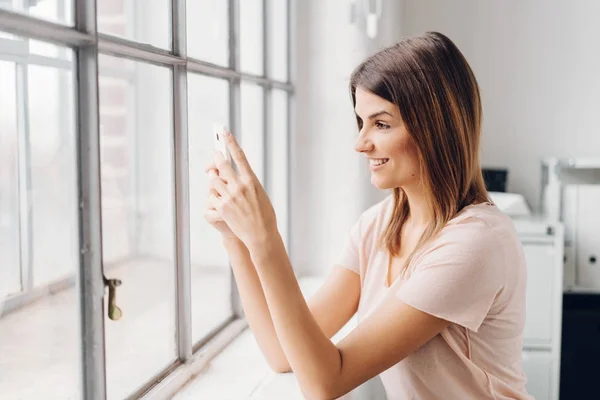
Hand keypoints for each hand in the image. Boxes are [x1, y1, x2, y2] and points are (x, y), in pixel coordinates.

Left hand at [206, 130, 277, 251]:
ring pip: (213, 179)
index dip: (230, 142)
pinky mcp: (222, 207)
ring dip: (213, 177)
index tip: (224, 132)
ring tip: (217, 180)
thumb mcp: (260, 194)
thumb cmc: (264, 215)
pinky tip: (220, 199)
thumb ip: (248, 182)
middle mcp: (239, 185)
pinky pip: (212, 195)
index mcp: (251, 180)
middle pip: (222, 164)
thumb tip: (236, 175)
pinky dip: (214, 195)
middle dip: (216, 158)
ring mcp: (229, 196)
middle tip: (215, 155)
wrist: (260, 235)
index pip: (239, 156)